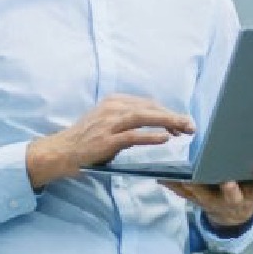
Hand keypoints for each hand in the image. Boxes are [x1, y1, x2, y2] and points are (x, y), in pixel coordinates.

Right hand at [26, 94, 194, 188]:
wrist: (61, 152)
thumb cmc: (86, 140)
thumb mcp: (108, 122)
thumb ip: (129, 121)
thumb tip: (158, 127)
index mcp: (115, 101)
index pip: (148, 103)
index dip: (167, 112)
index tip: (182, 121)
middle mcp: (113, 108)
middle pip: (150, 107)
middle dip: (173, 116)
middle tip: (191, 126)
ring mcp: (109, 123)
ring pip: (144, 117)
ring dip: (167, 122)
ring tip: (184, 129)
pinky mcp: (106, 139)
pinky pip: (133, 136)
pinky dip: (150, 136)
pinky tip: (165, 139)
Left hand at [161, 172, 252, 228]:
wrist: (230, 215)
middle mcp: (233, 198)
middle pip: (232, 194)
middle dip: (230, 188)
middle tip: (227, 180)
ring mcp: (213, 199)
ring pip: (203, 194)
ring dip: (194, 186)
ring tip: (186, 175)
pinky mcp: (195, 198)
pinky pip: (183, 193)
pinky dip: (173, 185)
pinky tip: (163, 176)